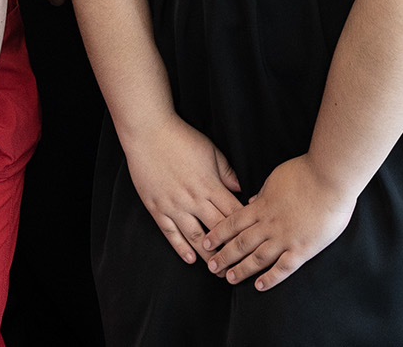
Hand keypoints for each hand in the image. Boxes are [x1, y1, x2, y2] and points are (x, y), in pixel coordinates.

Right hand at [117, 114, 244, 264]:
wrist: (149, 132)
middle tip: (240, 266)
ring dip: (208, 256)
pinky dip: (181, 247)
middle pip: (218, 231)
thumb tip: (242, 189)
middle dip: (230, 250)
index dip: (244, 230)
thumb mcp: (211, 151)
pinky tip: (190, 259)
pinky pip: (170, 233)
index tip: (253, 242)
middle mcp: (193, 199)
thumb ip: (227, 172)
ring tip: (218, 270)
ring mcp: (174, 205)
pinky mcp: (157, 207)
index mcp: (210, 185)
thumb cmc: (181, 138)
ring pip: (195, 237)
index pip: (233, 214)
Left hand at [200, 155, 357, 289]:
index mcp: (262, 206)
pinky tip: (260, 286)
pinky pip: (284, 267)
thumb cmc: (306, 172)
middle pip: (241, 243)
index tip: (207, 243)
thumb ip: (263, 193)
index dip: (218, 234)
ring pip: (258, 258)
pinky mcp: (303, 248)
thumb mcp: (275, 178)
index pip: (233, 222)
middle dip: (224, 256)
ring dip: (242, 269)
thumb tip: (251, 201)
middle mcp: (269, 224)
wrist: (331, 178)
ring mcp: (286, 238)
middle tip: (211, 267)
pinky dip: (271, 278)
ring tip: (229, 279)